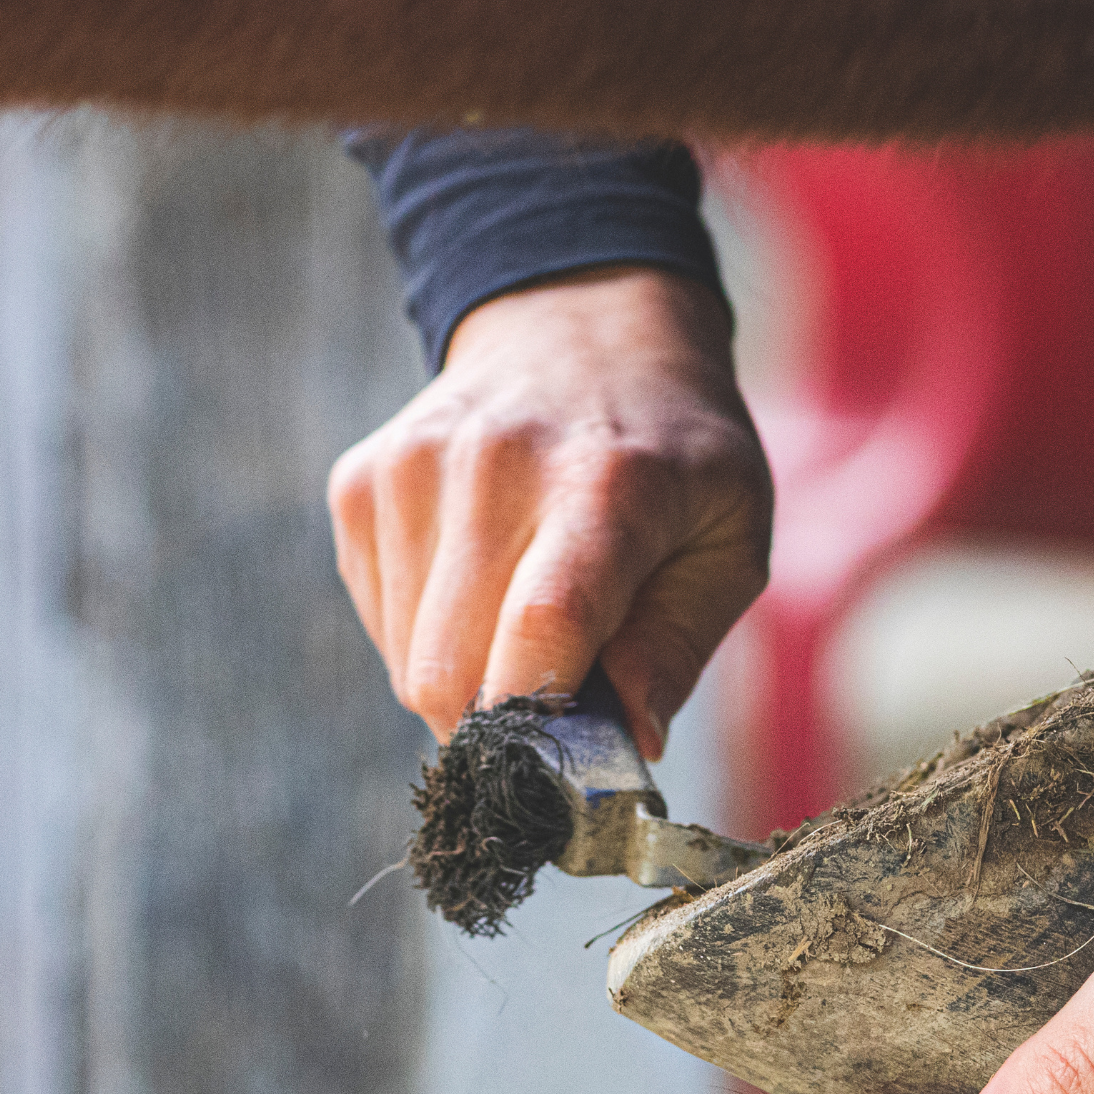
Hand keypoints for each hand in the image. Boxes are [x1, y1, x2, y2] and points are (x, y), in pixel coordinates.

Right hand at [327, 265, 771, 753]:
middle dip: (506, 726)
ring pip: (409, 664)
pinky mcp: (362, 483)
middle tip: (560, 703)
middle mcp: (493, 466)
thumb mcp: (731, 537)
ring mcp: (412, 470)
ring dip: (470, 682)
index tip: (567, 766)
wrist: (582, 327)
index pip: (543, 626)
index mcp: (606, 483)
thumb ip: (680, 645)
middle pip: (452, 671)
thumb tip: (627, 744)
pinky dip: (430, 638)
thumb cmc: (675, 454)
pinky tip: (482, 584)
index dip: (541, 722)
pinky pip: (381, 624)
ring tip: (529, 623)